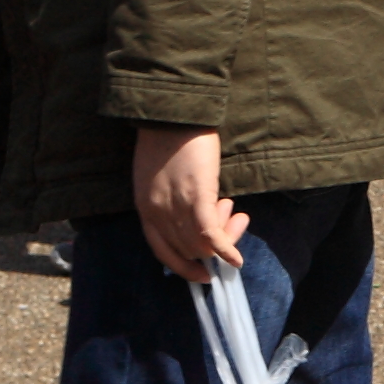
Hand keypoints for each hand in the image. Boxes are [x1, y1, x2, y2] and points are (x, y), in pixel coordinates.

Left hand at [131, 124, 249, 281]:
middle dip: (210, 247)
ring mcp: (176, 207)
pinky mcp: (197, 196)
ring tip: (238, 216)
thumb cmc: (167, 135)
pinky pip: (210, 233)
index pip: (163, 251)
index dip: (183, 266)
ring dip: (223, 239)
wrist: (173, 111)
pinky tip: (236, 257)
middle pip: (187, 249)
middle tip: (232, 222)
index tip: (201, 272)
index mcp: (145, 208)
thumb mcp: (156, 173)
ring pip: (200, 244)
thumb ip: (166, 196)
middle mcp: (158, 214)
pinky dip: (225, 248)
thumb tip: (191, 211)